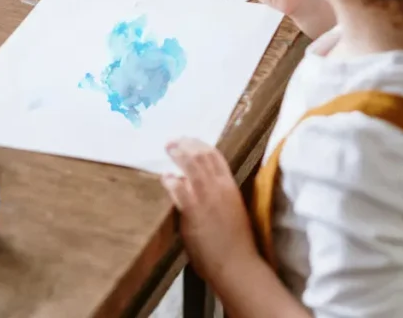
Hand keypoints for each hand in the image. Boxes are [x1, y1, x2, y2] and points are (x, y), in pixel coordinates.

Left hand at [163, 138, 257, 285]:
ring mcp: (206, 196)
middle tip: (174, 140)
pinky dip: (170, 180)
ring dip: (178, 154)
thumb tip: (202, 186)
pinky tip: (165, 177)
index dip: (201, 144)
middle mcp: (219, 186)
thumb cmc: (237, 242)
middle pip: (201, 155)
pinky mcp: (194, 210)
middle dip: (186, 144)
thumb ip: (219, 195)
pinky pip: (178, 188)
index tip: (190, 139)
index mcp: (230, 185)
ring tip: (168, 147)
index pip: (216, 156)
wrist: (237, 263)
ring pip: (191, 165)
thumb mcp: (233, 209)